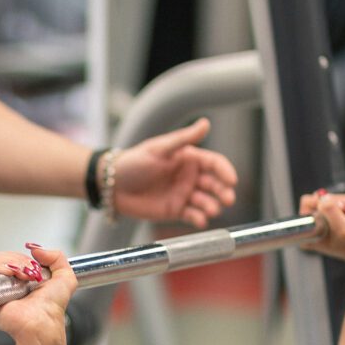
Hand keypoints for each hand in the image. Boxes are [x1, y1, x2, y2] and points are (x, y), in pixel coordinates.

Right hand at [0, 244, 77, 344]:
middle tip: (24, 274)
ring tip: (13, 276)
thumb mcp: (65, 277)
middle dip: (10, 261)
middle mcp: (6, 286)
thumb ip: (56, 257)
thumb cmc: (52, 307)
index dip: (19, 258)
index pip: (11, 258)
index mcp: (21, 280)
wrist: (41, 323)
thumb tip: (33, 247)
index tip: (31, 267)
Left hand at [111, 118, 238, 227]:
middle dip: (223, 192)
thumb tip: (206, 123)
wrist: (112, 186)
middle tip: (228, 199)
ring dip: (212, 206)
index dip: (225, 171)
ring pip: (206, 201)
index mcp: (189, 158)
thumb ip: (184, 139)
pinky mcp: (175, 210)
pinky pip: (192, 215)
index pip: (214, 163)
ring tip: (212, 210)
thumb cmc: (134, 162)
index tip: (232, 180)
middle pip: (215, 184)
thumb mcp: (159, 149)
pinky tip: (201, 220)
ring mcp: (183, 194)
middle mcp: (189, 176)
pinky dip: (199, 219)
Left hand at [298, 190, 344, 268]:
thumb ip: (330, 211)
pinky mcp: (332, 218)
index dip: (325, 202)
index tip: (341, 209)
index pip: (308, 202)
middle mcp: (312, 227)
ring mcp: (322, 222)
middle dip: (338, 201)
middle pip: (319, 199)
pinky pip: (336, 201)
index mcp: (308, 233)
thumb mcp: (344, 228)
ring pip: (329, 198)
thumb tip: (322, 198)